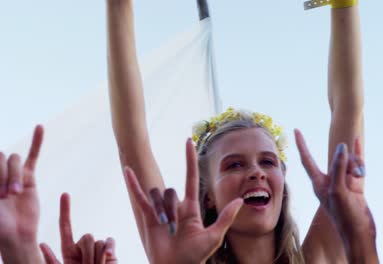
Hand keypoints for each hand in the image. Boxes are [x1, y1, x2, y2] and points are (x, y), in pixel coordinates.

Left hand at [0, 125, 43, 262]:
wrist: (15, 235)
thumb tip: (7, 178)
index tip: (0, 194)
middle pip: (2, 157)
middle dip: (3, 175)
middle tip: (4, 196)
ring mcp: (13, 174)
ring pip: (15, 159)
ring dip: (14, 175)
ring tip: (15, 194)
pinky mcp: (29, 177)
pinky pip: (33, 156)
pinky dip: (37, 141)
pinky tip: (40, 127)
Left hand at [40, 193, 117, 263]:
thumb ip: (53, 260)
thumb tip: (41, 244)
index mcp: (69, 252)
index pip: (66, 227)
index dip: (66, 210)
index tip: (65, 194)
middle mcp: (83, 247)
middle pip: (87, 236)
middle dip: (88, 253)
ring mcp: (98, 248)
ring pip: (98, 241)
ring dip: (98, 257)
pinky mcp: (110, 251)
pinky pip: (109, 241)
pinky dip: (109, 247)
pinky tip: (109, 256)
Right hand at [125, 139, 242, 263]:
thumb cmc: (195, 257)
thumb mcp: (213, 237)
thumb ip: (225, 218)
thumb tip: (240, 200)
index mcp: (191, 208)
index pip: (190, 178)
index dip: (190, 160)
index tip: (188, 141)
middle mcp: (175, 206)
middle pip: (171, 191)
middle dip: (171, 209)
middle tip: (174, 230)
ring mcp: (161, 211)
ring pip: (157, 196)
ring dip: (160, 211)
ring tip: (164, 231)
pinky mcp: (148, 217)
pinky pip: (140, 198)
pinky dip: (133, 184)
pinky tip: (127, 171)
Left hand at [295, 130, 376, 261]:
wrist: (360, 234)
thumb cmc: (345, 217)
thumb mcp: (339, 191)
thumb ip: (339, 168)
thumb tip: (341, 147)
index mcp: (318, 183)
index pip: (307, 159)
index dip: (301, 144)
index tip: (295, 130)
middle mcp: (329, 180)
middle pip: (336, 158)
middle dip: (346, 159)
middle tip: (355, 174)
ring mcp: (343, 182)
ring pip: (349, 161)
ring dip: (357, 164)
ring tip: (361, 175)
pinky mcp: (355, 184)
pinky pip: (357, 165)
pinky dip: (358, 154)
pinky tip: (357, 140)